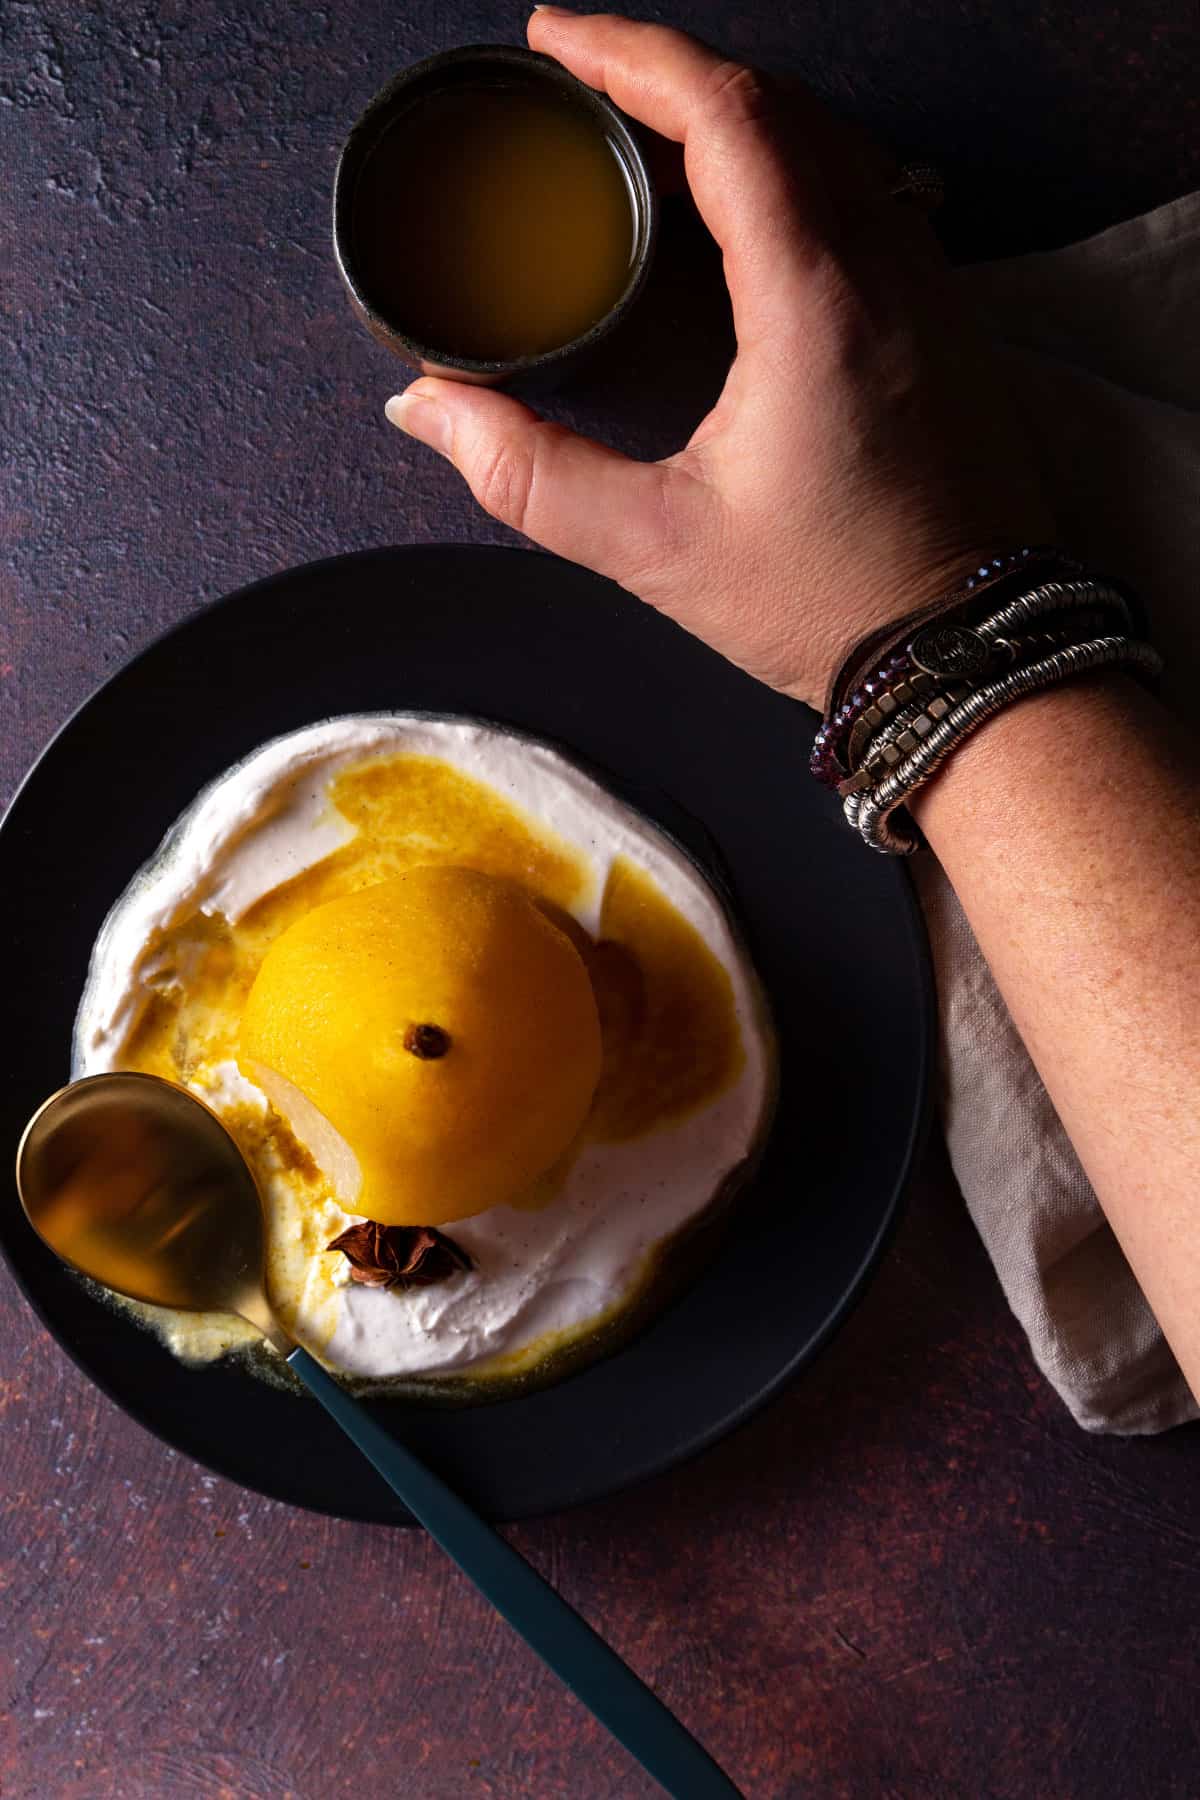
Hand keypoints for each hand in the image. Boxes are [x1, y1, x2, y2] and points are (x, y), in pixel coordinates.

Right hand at [385, 11, 1050, 710]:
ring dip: (736, 116)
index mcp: (816, 302)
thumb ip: (530, 474)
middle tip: (583, 89)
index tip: (556, 41)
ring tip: (645, 142)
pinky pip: (868, 192)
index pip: (729, 115)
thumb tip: (432, 411)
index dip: (632, 56)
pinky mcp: (946, 324)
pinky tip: (742, 212)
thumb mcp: (657, 549)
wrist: (963, 656)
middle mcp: (888, 271)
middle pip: (780, 106)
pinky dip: (792, 166)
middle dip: (671, 75)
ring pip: (833, 141)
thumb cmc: (833, 606)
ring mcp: (930, 290)